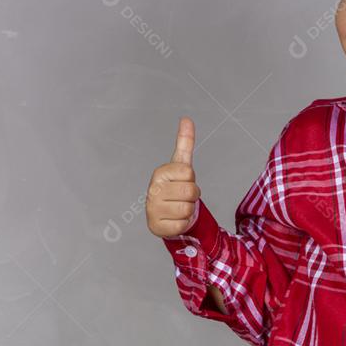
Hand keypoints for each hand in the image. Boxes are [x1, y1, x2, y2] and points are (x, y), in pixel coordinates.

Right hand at [146, 116, 201, 238]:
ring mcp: (152, 209)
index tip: (183, 181)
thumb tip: (186, 119)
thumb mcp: (181, 165)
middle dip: (192, 195)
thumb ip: (185, 142)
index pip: (189, 172)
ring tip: (179, 207)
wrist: (166, 214)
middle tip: (183, 196)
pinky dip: (183, 224)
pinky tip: (175, 219)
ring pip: (188, 208)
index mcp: (159, 173)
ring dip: (189, 210)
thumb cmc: (175, 186)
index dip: (191, 178)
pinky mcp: (156, 227)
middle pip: (190, 190)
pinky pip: (182, 225)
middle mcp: (152, 190)